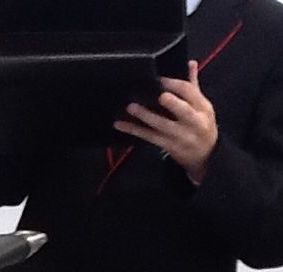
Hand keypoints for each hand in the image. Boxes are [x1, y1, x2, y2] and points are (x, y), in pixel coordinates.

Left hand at [113, 60, 217, 182]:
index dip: (176, 85)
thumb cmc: (201, 124)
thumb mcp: (202, 106)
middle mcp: (194, 121)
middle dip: (173, 104)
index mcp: (202, 107)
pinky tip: (120, 125)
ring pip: (162, 125)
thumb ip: (193, 85)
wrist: (205, 154)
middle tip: (159, 95)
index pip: (191, 93)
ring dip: (146, 116)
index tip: (161, 79)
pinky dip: (134, 130)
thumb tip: (190, 63)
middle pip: (183, 111)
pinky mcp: (167, 145)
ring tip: (131, 107)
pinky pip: (149, 137)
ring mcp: (180, 135)